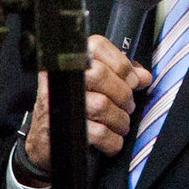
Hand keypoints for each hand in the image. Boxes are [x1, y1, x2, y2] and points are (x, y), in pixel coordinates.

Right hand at [22, 35, 150, 168]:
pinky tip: (113, 140)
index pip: (96, 46)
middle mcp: (60, 79)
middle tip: (128, 105)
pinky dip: (112, 140)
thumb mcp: (92, 86)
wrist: (46, 143)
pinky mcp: (63, 130)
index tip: (132, 80)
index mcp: (68, 62)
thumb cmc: (72, 108)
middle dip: (123, 94)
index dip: (120, 63)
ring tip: (121, 124)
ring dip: (120, 119)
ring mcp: (58, 104)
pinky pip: (98, 133)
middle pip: (100, 74)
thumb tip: (143, 76)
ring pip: (101, 105)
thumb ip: (118, 75)